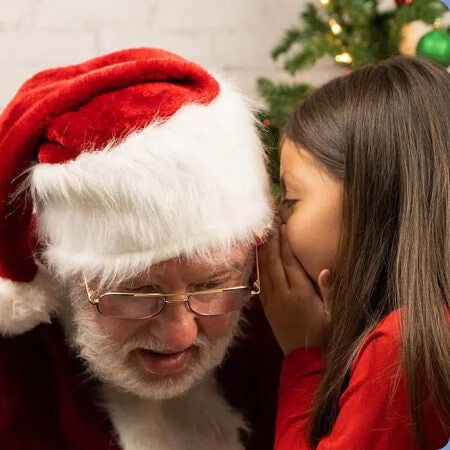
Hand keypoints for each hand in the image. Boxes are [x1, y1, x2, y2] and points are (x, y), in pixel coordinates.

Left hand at [258, 221, 330, 354]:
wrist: (306, 360)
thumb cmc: (325, 336)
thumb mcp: (334, 314)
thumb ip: (330, 292)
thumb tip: (326, 269)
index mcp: (300, 294)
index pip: (289, 261)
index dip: (285, 242)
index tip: (282, 225)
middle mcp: (283, 295)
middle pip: (274, 262)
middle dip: (271, 241)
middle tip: (269, 222)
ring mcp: (272, 302)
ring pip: (264, 271)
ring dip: (262, 251)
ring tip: (261, 234)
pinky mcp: (267, 309)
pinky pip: (260, 283)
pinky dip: (258, 268)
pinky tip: (258, 258)